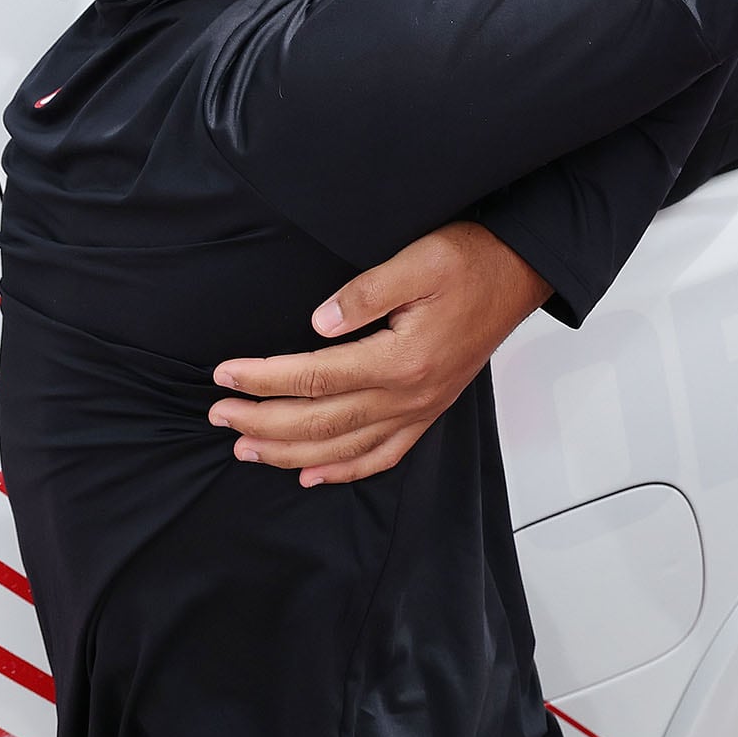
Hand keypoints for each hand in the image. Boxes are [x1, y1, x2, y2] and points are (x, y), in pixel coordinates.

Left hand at [208, 221, 547, 483]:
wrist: (519, 273)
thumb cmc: (470, 260)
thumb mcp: (418, 261)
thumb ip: (366, 293)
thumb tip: (317, 324)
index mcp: (401, 359)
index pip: (315, 377)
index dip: (264, 379)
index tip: (224, 375)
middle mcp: (409, 395)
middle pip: (322, 421)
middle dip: (263, 421)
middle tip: (218, 414)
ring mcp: (421, 409)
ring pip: (345, 447)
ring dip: (290, 452)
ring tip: (246, 448)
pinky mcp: (429, 411)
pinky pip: (384, 455)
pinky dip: (345, 471)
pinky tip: (313, 475)